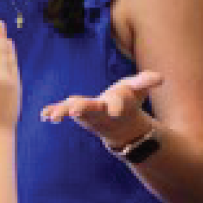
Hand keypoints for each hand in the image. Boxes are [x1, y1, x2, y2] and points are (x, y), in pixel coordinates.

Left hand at [40, 70, 161, 148]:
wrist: (119, 124)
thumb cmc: (129, 101)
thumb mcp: (139, 90)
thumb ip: (146, 82)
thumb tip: (160, 78)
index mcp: (118, 103)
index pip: (118, 102)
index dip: (117, 105)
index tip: (114, 110)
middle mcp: (101, 110)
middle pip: (92, 109)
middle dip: (83, 109)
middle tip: (73, 111)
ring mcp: (87, 113)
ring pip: (74, 111)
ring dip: (63, 112)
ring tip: (52, 117)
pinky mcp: (76, 112)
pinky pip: (62, 111)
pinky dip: (52, 112)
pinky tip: (43, 115)